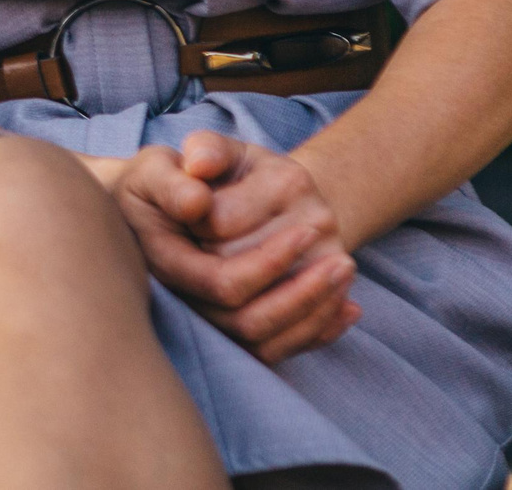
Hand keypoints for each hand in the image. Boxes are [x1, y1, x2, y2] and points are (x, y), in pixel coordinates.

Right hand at [109, 133, 360, 364]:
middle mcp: (187, 297)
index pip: (222, 282)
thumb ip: (177, 173)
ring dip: (315, 314)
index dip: (268, 262)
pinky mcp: (236, 328)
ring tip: (347, 272)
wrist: (177, 201)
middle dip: (302, 294)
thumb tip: (198, 201)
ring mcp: (211, 317)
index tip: (306, 229)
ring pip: (266, 342)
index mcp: (163, 259)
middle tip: (345, 262)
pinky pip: (278, 349)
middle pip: (248, 322)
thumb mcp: (163, 162)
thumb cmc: (174, 179)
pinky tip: (349, 307)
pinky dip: (317, 332)